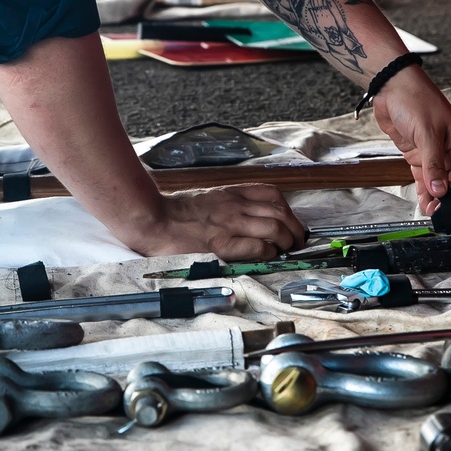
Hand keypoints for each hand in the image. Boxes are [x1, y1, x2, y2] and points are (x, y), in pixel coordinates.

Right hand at [126, 183, 306, 260]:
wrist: (154, 220)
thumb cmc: (177, 213)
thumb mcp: (208, 198)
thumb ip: (229, 204)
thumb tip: (249, 216)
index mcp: (231, 193)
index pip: (272, 194)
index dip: (288, 210)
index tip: (291, 223)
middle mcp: (235, 206)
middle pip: (280, 212)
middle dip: (295, 229)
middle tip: (297, 242)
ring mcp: (230, 224)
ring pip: (274, 228)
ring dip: (287, 241)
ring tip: (287, 251)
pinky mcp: (222, 244)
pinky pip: (257, 247)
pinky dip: (270, 252)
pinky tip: (269, 257)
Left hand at [372, 67, 450, 215]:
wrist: (392, 88)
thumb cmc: (416, 100)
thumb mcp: (427, 133)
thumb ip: (434, 163)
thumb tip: (440, 190)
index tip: (448, 204)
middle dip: (448, 200)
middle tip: (437, 213)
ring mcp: (434, 155)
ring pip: (439, 184)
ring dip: (435, 199)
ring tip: (430, 213)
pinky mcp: (418, 155)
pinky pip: (425, 178)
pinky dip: (424, 191)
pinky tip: (423, 203)